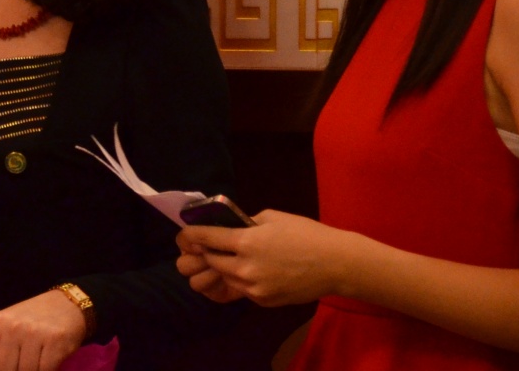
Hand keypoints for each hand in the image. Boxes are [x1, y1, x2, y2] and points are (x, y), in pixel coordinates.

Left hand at [0, 288, 89, 370]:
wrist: (67, 304)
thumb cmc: (34, 319)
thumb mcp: (8, 327)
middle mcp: (13, 327)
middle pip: (5, 370)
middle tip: (22, 365)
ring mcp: (34, 334)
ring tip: (36, 363)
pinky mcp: (55, 341)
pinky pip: (45, 370)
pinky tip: (47, 363)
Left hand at [176, 210, 357, 307]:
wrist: (335, 264)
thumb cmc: (305, 233)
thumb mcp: (272, 217)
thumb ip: (245, 223)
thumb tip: (228, 227)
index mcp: (246, 241)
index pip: (205, 239)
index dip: (189, 236)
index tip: (183, 235)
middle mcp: (245, 268)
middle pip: (210, 262)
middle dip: (204, 253)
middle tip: (206, 246)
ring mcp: (254, 288)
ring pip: (223, 278)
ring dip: (221, 268)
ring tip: (229, 258)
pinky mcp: (263, 301)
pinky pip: (240, 291)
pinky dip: (238, 281)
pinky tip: (248, 271)